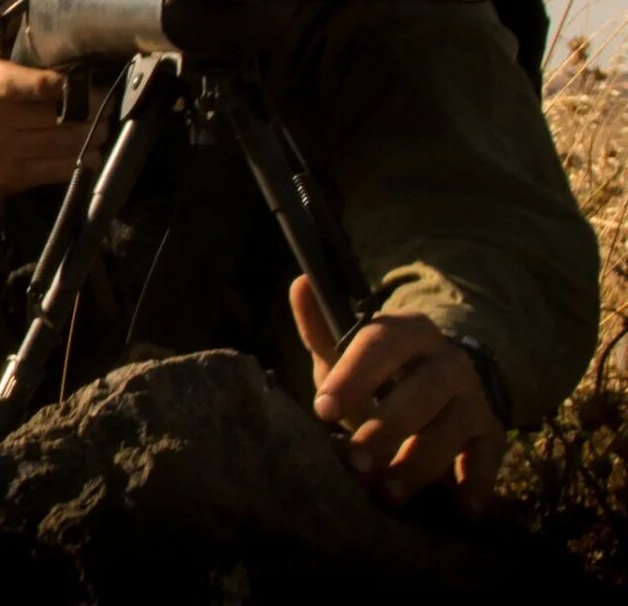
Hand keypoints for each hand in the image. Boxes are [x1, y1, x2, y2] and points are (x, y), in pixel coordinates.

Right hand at [0, 27, 100, 199]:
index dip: (50, 83)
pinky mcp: (2, 177)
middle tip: (109, 101)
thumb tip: (25, 0)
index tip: (80, 80)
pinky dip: (75, 162)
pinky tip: (91, 154)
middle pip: (44, 114)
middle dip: (84, 109)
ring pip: (53, 142)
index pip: (14, 81)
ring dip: (87, 136)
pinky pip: (48, 169)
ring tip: (105, 126)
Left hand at [289, 275, 505, 517]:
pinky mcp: (491, 431)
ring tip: (388, 493)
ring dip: (420, 463)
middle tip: (355, 462)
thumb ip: (321, 328)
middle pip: (421, 390)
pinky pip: (489, 457)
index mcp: (408, 331)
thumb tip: (300, 282)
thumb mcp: (346, 354)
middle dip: (387, 428)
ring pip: (453, 426)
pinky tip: (462, 510)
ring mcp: (474, 396)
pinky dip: (477, 483)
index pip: (380, 345)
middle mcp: (447, 359)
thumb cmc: (377, 376)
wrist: (435, 393)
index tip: (321, 410)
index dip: (352, 377)